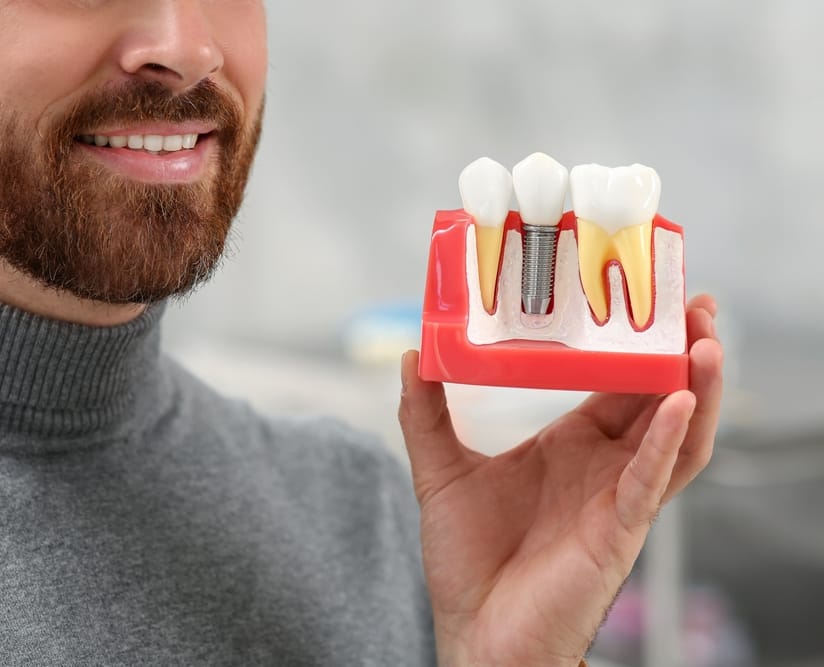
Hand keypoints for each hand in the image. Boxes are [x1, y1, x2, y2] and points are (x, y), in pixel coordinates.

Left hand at [399, 296, 722, 666]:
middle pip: (657, 399)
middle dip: (680, 352)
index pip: (614, 384)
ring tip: (704, 338)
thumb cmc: (468, 562)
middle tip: (695, 303)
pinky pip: (653, 479)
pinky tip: (679, 401)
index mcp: (568, 446)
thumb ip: (424, 414)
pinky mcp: (620, 529)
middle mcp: (601, 465)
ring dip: (696, 387)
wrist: (475, 633)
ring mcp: (617, 496)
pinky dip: (670, 440)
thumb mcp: (440, 471)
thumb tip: (413, 354)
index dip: (634, 345)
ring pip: (675, 435)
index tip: (646, 298)